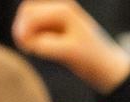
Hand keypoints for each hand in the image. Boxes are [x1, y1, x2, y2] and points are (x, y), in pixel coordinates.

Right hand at [11, 0, 129, 90]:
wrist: (107, 67)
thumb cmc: (91, 60)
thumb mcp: (68, 53)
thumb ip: (45, 45)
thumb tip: (27, 40)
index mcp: (63, 10)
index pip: (31, 14)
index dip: (23, 30)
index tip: (26, 49)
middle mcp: (61, 6)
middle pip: (27, 10)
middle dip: (22, 28)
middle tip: (26, 49)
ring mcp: (58, 13)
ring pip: (29, 16)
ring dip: (26, 30)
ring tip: (30, 48)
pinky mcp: (56, 22)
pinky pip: (35, 24)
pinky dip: (32, 33)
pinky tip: (36, 47)